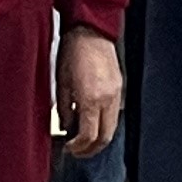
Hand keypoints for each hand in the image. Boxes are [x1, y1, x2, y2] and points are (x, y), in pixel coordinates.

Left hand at [58, 24, 123, 154]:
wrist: (91, 30)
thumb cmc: (73, 51)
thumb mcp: (61, 82)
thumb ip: (64, 108)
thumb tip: (67, 125)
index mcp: (91, 98)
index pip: (89, 135)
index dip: (78, 147)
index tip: (69, 148)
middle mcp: (108, 98)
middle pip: (105, 137)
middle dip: (91, 149)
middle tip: (77, 151)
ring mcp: (117, 93)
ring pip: (113, 127)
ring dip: (99, 137)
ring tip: (83, 139)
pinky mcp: (120, 87)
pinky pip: (115, 113)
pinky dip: (104, 123)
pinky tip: (92, 120)